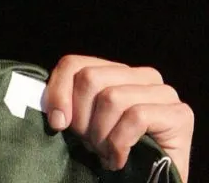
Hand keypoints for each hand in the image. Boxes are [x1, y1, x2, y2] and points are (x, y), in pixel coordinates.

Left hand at [44, 54, 193, 181]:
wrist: (149, 180)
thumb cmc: (112, 151)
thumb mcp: (83, 123)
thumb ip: (68, 104)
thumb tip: (55, 110)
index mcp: (117, 72)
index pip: (75, 64)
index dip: (59, 92)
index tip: (57, 123)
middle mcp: (142, 76)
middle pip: (90, 78)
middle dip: (81, 117)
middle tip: (88, 143)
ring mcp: (164, 93)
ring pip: (112, 97)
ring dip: (101, 134)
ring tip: (104, 153)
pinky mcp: (179, 114)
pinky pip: (136, 118)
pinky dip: (120, 144)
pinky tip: (118, 160)